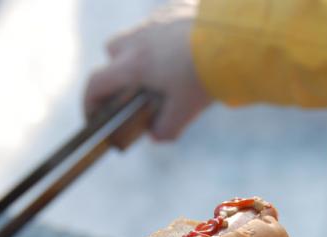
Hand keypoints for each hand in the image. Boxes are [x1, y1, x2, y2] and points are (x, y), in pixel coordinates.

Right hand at [84, 1, 210, 140]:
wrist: (237, 37)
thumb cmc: (206, 75)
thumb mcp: (185, 111)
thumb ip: (165, 129)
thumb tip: (155, 134)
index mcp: (134, 65)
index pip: (96, 83)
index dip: (90, 103)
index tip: (94, 116)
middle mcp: (139, 38)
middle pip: (112, 51)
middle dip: (118, 70)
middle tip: (138, 87)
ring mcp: (157, 19)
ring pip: (137, 34)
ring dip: (143, 50)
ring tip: (168, 68)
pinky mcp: (176, 7)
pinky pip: (162, 22)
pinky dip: (167, 37)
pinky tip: (189, 49)